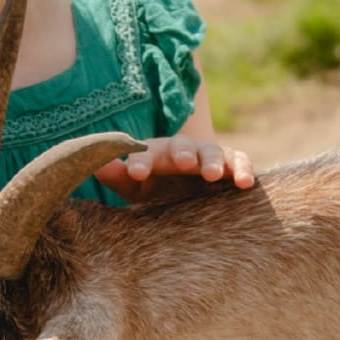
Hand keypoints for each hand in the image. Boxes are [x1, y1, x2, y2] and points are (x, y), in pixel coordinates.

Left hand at [94, 136, 255, 203]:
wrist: (186, 192)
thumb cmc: (155, 187)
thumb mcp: (133, 186)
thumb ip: (117, 175)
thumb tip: (93, 166)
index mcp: (155, 154)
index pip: (145, 154)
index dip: (140, 161)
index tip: (135, 173)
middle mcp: (182, 150)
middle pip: (182, 147)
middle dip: (183, 153)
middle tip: (183, 163)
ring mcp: (208, 156)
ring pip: (212, 152)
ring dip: (213, 161)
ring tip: (214, 175)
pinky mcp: (230, 164)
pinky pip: (239, 162)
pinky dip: (243, 169)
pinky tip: (246, 183)